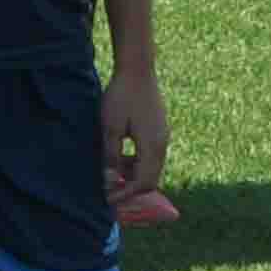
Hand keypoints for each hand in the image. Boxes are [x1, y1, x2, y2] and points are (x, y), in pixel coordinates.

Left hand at [100, 64, 170, 213]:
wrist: (138, 70)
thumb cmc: (121, 96)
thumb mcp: (110, 127)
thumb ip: (111, 155)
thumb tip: (110, 179)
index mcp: (152, 147)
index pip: (143, 182)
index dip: (126, 194)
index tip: (108, 200)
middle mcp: (162, 144)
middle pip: (150, 179)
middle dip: (131, 189)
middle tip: (110, 193)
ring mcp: (162, 136)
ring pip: (151, 167)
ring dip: (133, 175)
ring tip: (111, 175)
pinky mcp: (158, 130)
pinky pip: (150, 156)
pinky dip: (136, 163)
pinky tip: (120, 158)